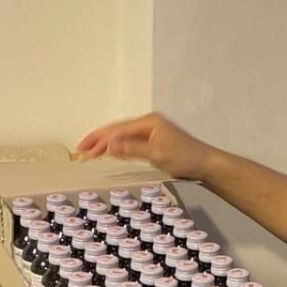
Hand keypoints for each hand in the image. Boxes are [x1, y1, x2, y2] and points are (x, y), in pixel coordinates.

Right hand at [76, 113, 219, 180]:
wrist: (206, 164)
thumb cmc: (186, 158)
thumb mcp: (157, 154)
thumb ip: (132, 149)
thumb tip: (110, 145)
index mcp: (148, 122)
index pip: (117, 129)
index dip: (99, 139)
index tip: (84, 148)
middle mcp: (149, 123)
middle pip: (118, 129)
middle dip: (99, 139)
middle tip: (81, 149)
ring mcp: (152, 131)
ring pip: (123, 135)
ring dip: (107, 142)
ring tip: (90, 150)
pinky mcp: (155, 140)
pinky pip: (131, 140)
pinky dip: (118, 145)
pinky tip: (111, 151)